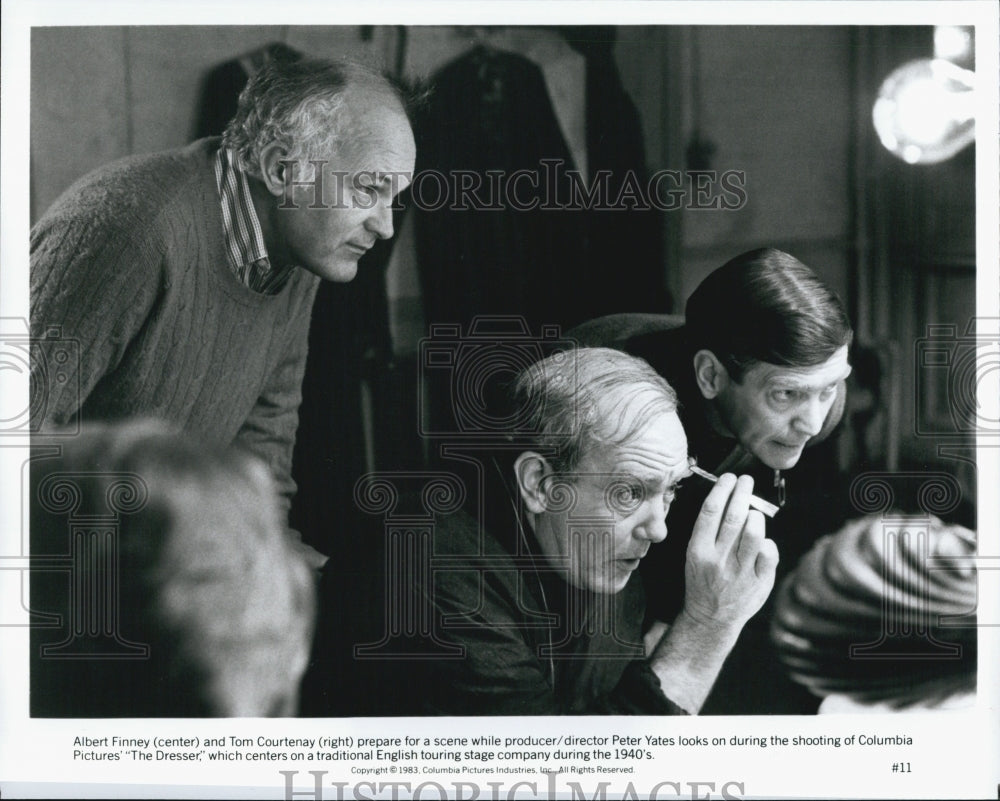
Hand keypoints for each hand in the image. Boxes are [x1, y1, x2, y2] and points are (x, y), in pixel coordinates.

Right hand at [681, 473, 777, 628]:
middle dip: (742, 493)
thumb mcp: (694, 555)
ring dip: (756, 516)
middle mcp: (718, 560)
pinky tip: (761, 543)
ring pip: (754, 533)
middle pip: (734, 517)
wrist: (711, 617)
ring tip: (754, 513)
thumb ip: (709, 531)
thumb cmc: (703, 579)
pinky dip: (767, 542)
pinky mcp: (759, 583)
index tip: (729, 478)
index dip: (722, 490)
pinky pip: (770, 553)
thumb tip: (730, 498)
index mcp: (698, 551)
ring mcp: (740, 572)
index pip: (711, 512)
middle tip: (747, 481)